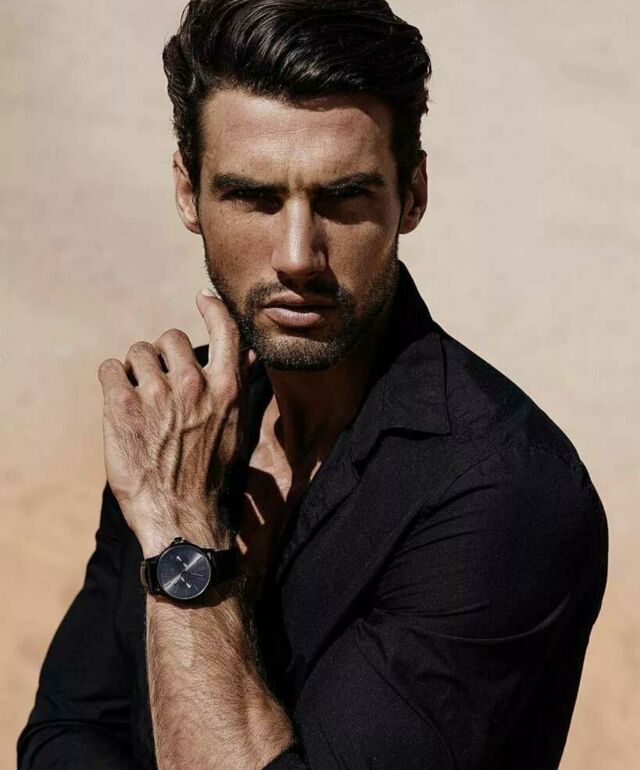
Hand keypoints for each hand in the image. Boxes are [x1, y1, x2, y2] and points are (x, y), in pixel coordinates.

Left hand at [97, 289, 253, 554]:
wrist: (181, 520)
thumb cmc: (212, 477)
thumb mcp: (238, 430)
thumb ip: (242, 387)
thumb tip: (251, 354)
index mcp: (227, 389)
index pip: (224, 328)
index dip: (212, 307)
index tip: (202, 298)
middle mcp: (194, 385)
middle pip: (169, 338)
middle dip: (162, 356)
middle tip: (159, 382)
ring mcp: (157, 395)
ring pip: (137, 351)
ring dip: (135, 369)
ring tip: (138, 398)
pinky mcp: (122, 407)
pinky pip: (109, 368)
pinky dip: (112, 380)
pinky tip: (119, 402)